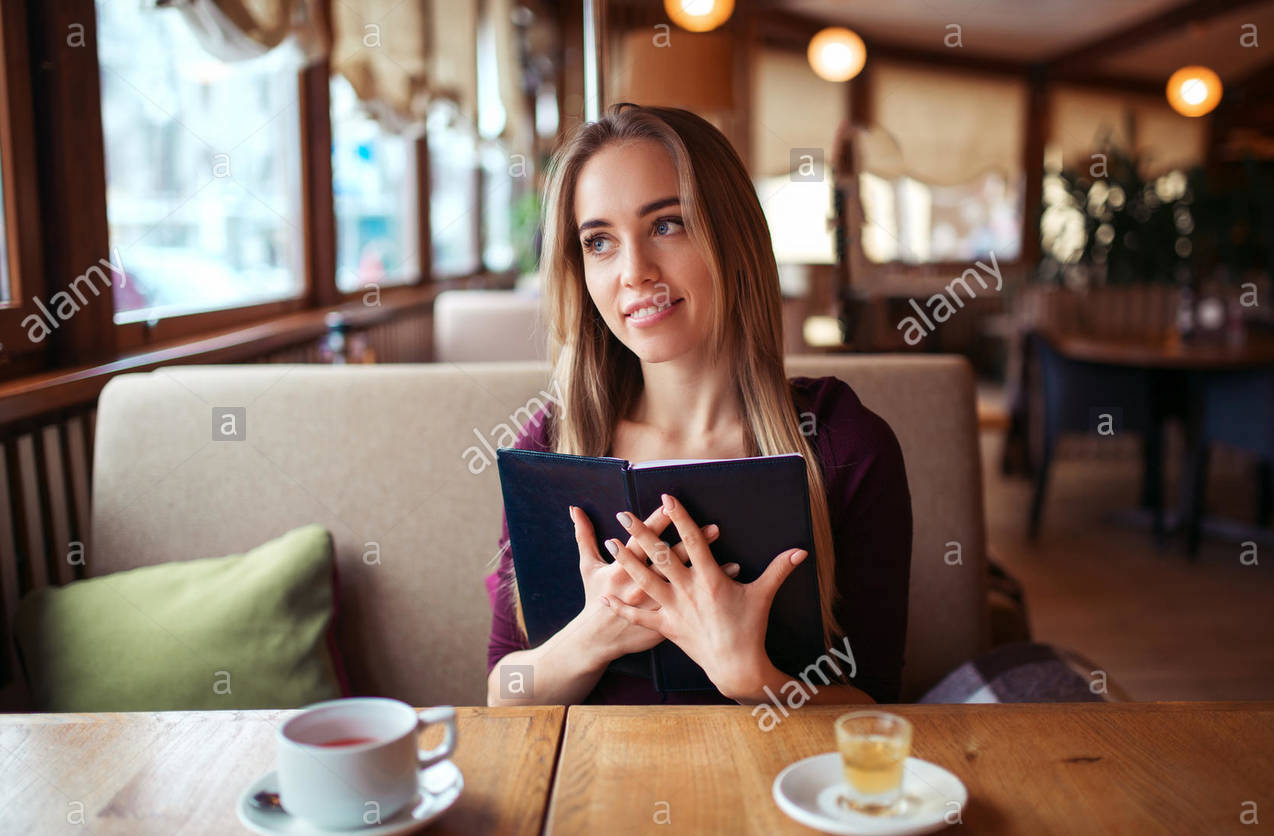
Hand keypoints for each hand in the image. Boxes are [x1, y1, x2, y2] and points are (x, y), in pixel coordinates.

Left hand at [602, 493, 807, 699]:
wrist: (737, 666)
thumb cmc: (750, 628)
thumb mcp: (763, 595)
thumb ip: (779, 569)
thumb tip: (800, 550)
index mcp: (711, 578)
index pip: (693, 540)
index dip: (680, 516)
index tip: (667, 496)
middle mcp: (689, 590)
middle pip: (661, 556)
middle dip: (641, 533)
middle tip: (624, 514)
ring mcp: (675, 610)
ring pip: (645, 581)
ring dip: (626, 561)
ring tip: (609, 542)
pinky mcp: (667, 628)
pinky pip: (640, 617)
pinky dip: (622, 607)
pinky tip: (604, 597)